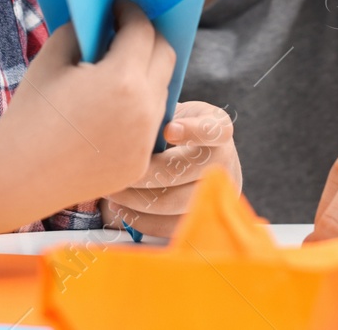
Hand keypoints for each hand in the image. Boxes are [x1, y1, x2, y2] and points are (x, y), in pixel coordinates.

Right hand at [0, 0, 175, 209]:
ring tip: (121, 66)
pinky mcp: (140, 163)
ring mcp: (146, 141)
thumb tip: (99, 21)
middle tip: (127, 29)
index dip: (131, 11)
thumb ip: (80, 32)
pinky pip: (149, 125)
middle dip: (148, 37)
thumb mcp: (51, 59)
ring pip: (162, 92)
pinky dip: (139, 108)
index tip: (119, 5)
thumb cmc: (30, 114)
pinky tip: (115, 105)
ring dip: (147, 73)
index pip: (142, 31)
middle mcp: (145, 110)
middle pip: (165, 57)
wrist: (17, 176)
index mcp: (123, 79)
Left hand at [99, 101, 239, 236]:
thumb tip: (135, 130)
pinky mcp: (204, 217)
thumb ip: (158, 117)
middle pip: (182, 171)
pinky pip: (170, 226)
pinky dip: (141, 219)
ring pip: (173, 203)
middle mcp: (225, 161)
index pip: (214, 130)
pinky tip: (121, 207)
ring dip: (136, 199)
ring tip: (113, 192)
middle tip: (118, 171)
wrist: (186, 151)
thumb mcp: (170, 112)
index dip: (193, 131)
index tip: (167, 131)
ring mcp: (217, 193)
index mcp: (218, 127)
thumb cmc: (169, 126)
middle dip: (144, 174)